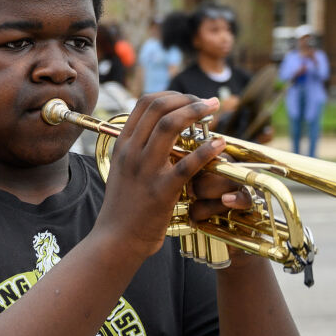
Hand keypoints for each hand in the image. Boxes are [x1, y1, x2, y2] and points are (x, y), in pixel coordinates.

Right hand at [93, 93, 249, 256]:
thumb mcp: (124, 171)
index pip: (144, 103)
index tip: (189, 100)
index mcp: (123, 145)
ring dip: (196, 111)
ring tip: (214, 109)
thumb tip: (158, 133)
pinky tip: (219, 144)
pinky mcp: (161, 191)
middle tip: (208, 102)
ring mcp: (145, 170)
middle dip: (187, 98)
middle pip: (158, 107)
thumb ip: (138, 151)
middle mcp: (131, 152)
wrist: (116, 240)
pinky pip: (186, 165)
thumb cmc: (124, 208)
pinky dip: (206, 150)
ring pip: (169, 126)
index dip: (172, 95)